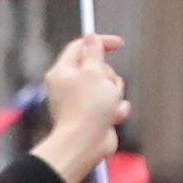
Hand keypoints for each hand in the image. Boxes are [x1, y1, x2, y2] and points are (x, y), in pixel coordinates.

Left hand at [28, 36, 132, 182]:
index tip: (119, 44)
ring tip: (108, 106)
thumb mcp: (94, 73)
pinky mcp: (93, 115)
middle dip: (110, 77)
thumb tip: (91, 38)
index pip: (81, 46)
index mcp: (63, 71)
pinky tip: (111, 118)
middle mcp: (69, 85)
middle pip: (99, 68)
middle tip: (105, 88)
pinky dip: (116, 110)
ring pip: (110, 87)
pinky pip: (113, 104)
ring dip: (115, 95)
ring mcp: (82, 101)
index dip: (100, 42)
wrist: (85, 144)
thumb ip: (94, 53)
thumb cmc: (87, 108)